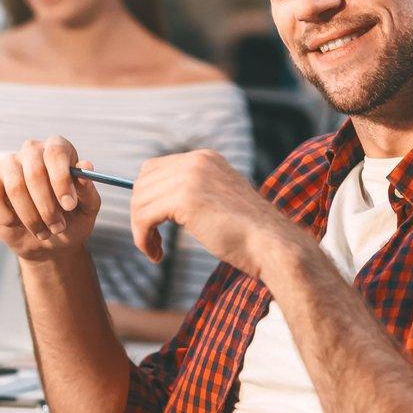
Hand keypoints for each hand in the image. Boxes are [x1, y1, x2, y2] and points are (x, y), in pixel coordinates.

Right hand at [0, 137, 100, 261]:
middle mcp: (33, 151)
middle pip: (35, 171)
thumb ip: (87, 188)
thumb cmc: (71, 220)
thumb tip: (85, 166)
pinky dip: (7, 217)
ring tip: (43, 232)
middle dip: (47, 206)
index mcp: (59, 150)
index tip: (69, 205)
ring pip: (15, 186)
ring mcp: (9, 164)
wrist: (49, 242)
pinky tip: (17, 224)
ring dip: (31, 216)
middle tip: (58, 227)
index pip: (56, 151)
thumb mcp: (87, 208)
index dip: (61, 179)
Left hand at [129, 149, 300, 278]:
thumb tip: (160, 204)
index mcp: (206, 158)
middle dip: (140, 213)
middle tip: (152, 242)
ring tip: (155, 251)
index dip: (146, 197)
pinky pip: (144, 217)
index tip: (152, 224)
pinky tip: (156, 255)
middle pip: (143, 182)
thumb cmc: (249, 234)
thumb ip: (194, 194)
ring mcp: (190, 177)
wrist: (272, 245)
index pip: (155, 168)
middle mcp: (196, 161)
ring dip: (141, 230)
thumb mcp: (219, 201)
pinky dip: (143, 238)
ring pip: (140, 201)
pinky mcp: (184, 198)